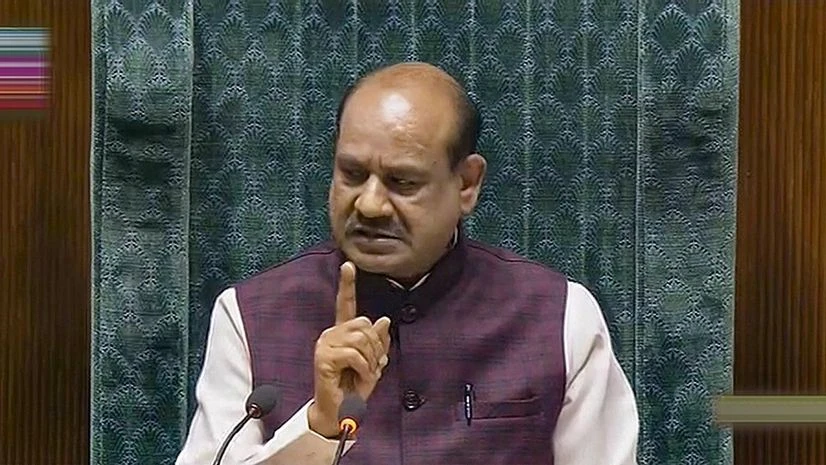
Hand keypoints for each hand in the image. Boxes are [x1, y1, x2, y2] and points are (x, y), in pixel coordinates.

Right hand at [308, 261, 391, 437]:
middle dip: (376, 346)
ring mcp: (325, 344)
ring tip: (366, 372)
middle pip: (363, 324)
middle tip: (372, 366)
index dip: (347, 284)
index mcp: (343, 332)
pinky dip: (365, 367)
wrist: (341, 411)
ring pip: (360, 338)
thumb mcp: (373, 362)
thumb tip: (383, 320)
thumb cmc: (355, 386)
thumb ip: (378, 341)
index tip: (349, 265)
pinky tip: (360, 376)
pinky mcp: (323, 357)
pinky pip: (354, 354)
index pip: (345, 304)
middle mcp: (331, 334)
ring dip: (371, 359)